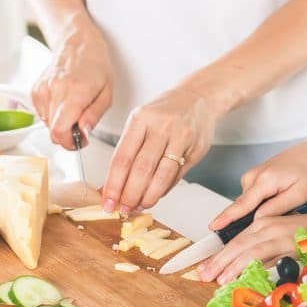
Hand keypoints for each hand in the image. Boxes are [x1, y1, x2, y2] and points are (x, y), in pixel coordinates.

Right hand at [31, 23, 112, 149]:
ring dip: (60, 123)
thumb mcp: (106, 94)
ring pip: (46, 124)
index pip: (60, 130)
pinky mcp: (35, 91)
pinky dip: (53, 114)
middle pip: (52, 131)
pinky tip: (63, 102)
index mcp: (75, 92)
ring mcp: (42, 90)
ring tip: (73, 108)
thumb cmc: (95, 66)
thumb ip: (94, 117)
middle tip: (79, 126)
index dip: (69, 143)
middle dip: (67, 135)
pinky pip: (42, 114)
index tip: (79, 141)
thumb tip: (83, 134)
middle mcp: (55, 90)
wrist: (77, 44)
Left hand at [100, 85, 219, 215]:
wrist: (199, 96)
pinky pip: (177, 175)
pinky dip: (164, 189)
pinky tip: (155, 195)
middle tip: (124, 209)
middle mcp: (161, 126)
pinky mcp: (196, 148)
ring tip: (140, 206)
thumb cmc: (165, 111)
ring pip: (161, 176)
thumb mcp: (142, 120)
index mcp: (140, 118)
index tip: (108, 200)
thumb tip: (113, 184)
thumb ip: (129, 150)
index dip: (113, 184)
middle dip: (130, 195)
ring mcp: (181, 137)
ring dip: (148, 197)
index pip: (122, 158)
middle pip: (141, 169)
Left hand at [198, 215, 305, 283]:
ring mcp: (280, 236)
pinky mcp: (293, 246)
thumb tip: (239, 268)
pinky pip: (272, 258)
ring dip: (234, 266)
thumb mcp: (278, 239)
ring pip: (252, 251)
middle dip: (219, 261)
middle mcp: (268, 227)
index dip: (218, 256)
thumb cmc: (305, 237)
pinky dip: (259, 267)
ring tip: (221, 279)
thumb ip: (261, 251)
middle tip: (204, 275)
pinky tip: (248, 276)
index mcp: (262, 224)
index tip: (204, 269)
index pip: (235, 242)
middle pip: (238, 245)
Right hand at [208, 141, 306, 231]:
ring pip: (248, 204)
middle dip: (250, 220)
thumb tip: (257, 219)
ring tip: (285, 203)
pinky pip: (250, 198)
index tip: (213, 226)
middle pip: (242, 207)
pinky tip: (277, 198)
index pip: (242, 204)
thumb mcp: (300, 194)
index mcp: (265, 180)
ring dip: (260, 210)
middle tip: (277, 215)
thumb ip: (277, 207)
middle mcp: (252, 177)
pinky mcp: (251, 178)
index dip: (226, 217)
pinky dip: (260, 204)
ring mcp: (250, 176)